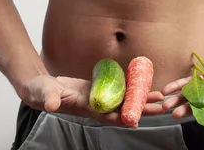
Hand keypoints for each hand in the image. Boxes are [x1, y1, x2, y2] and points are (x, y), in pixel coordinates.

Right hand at [20, 74, 164, 125]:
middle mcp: (96, 106)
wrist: (42, 88)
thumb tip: (50, 104)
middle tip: (161, 108)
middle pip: (123, 110)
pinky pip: (119, 90)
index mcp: (85, 109)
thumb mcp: (44, 95)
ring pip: (125, 101)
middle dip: (142, 110)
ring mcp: (100, 98)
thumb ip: (48, 99)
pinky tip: (145, 84)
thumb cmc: (42, 93)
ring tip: (160, 97)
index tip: (137, 120)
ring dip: (142, 99)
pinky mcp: (100, 89)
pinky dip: (132, 88)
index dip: (122, 118)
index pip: (106, 116)